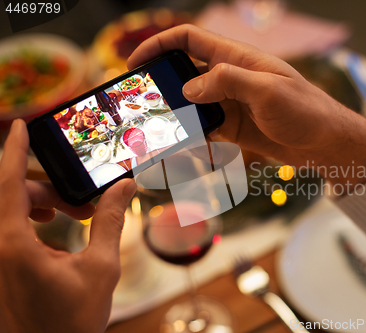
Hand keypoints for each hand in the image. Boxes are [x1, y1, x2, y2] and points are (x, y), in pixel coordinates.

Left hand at [0, 119, 136, 332]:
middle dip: (51, 188)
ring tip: (77, 215)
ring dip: (42, 204)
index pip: (8, 182)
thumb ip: (111, 221)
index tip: (21, 125)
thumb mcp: (101, 267)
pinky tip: (56, 230)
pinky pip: (10, 227)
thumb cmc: (71, 321)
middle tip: (86, 204)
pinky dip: (32, 219)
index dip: (14, 149)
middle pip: (14, 195)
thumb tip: (125, 187)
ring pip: (12, 210)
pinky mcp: (2, 266)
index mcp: (13, 244)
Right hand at [128, 24, 365, 184]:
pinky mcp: (234, 127)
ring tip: (156, 128)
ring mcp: (231, 103)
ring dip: (174, 113)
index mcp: (238, 59)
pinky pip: (204, 126)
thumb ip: (227, 82)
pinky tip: (181, 144)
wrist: (326, 144)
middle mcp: (231, 78)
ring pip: (192, 102)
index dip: (161, 44)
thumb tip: (188, 88)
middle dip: (162, 83)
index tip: (137, 61)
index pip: (191, 39)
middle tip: (141, 102)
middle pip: (186, 72)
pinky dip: (191, 133)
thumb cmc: (306, 111)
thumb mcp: (267, 91)